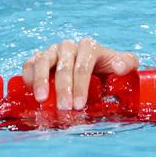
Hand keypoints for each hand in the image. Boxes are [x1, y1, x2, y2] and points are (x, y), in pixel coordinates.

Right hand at [21, 38, 138, 109]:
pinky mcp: (39, 59)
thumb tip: (120, 68)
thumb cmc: (105, 68)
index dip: (80, 85)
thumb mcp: (121, 64)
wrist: (92, 69)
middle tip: (65, 108)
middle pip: (64, 66)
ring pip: (43, 61)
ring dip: (41, 80)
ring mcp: (52, 52)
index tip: (79, 105)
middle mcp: (69, 47)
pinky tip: (29, 90)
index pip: (83, 65)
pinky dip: (28, 75)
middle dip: (64, 88)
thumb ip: (127, 63)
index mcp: (89, 47)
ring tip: (42, 100)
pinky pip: (30, 63)